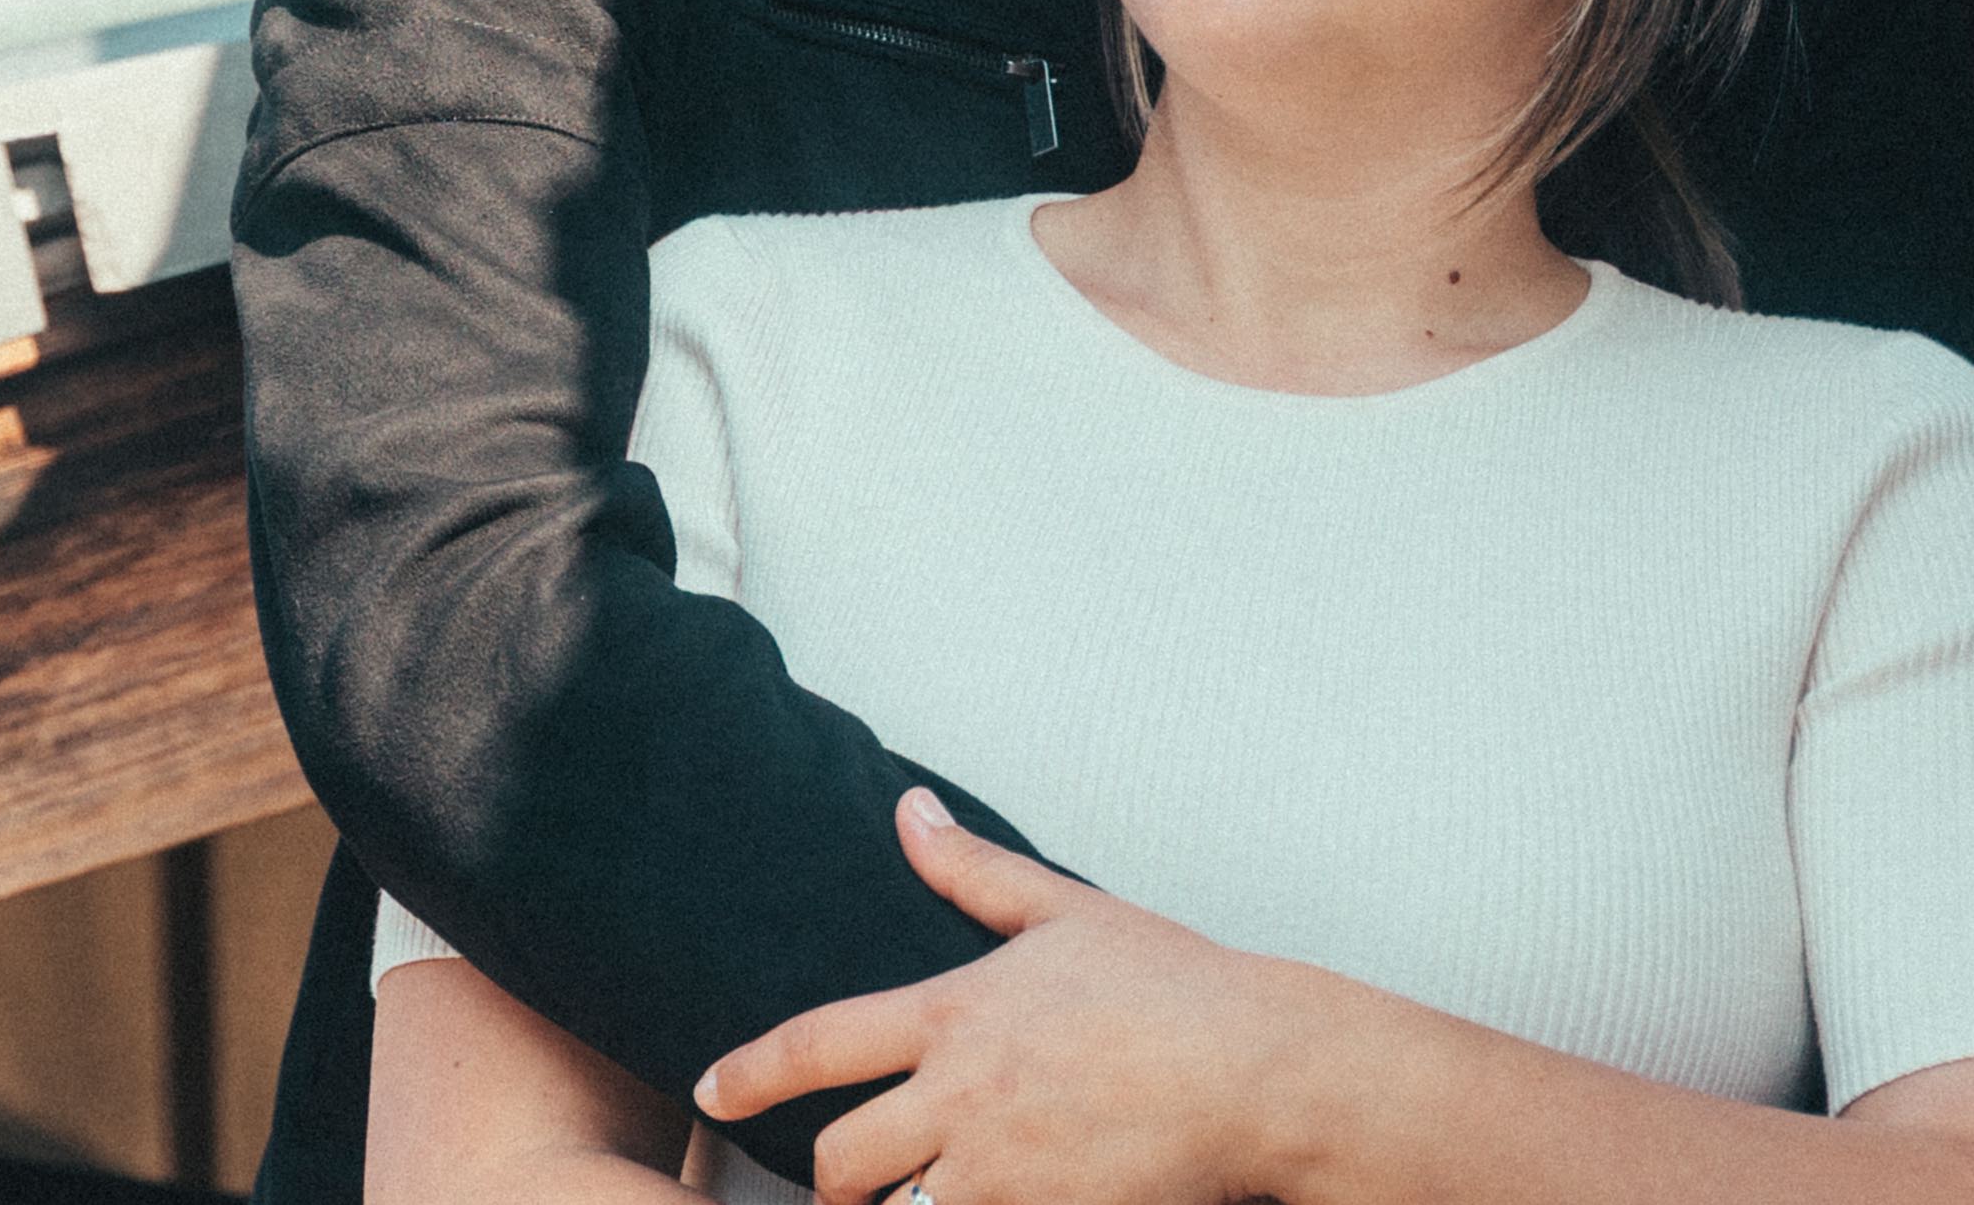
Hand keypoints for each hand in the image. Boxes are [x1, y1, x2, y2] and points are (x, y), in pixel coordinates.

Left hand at [691, 791, 1322, 1204]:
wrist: (1262, 1071)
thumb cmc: (1176, 987)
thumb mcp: (1065, 911)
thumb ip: (971, 870)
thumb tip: (907, 808)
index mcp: (955, 1014)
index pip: (817, 1042)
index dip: (750, 1071)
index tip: (710, 1089)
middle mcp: (964, 1095)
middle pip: (843, 1156)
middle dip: (825, 1180)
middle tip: (831, 1184)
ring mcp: (1005, 1168)